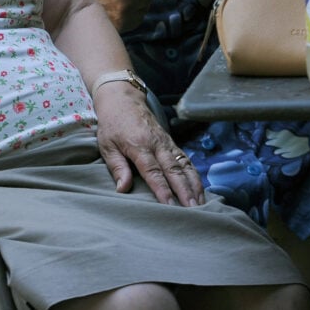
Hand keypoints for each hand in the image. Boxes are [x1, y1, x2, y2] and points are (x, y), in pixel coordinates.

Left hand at [93, 85, 202, 206]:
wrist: (122, 100)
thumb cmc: (112, 125)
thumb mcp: (106, 145)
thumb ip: (116, 167)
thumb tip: (122, 189)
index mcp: (139, 146)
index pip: (153, 171)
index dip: (162, 189)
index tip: (170, 206)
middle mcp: (157, 144)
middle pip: (174, 170)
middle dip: (185, 191)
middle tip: (194, 210)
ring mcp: (167, 143)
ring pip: (185, 165)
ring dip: (195, 185)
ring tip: (202, 204)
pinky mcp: (172, 143)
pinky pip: (186, 160)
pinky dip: (194, 175)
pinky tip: (200, 189)